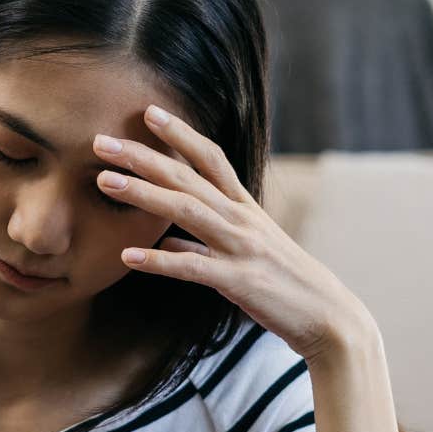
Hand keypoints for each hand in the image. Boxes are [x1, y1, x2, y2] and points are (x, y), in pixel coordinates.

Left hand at [92, 105, 371, 362]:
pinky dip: (158, 260)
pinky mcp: (239, 280)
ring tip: (103, 181)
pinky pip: (192, 266)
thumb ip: (205, 243)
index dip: (180, 134)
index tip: (148, 113)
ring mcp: (240, 247)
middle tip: (101, 141)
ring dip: (141, 193)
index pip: (211, 158)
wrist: (331, 319)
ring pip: (185, 211)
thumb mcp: (247, 253)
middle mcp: (242, 219)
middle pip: (186, 177)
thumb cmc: (285, 286)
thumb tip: (168, 241)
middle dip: (142, 156)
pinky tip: (128, 256)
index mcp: (245, 208)